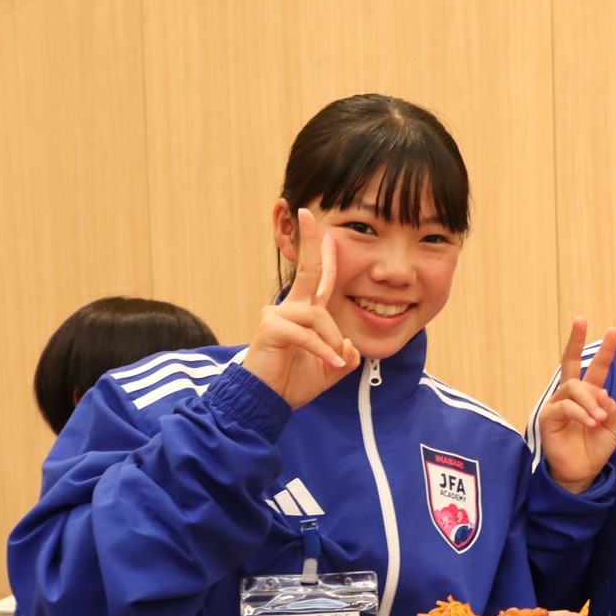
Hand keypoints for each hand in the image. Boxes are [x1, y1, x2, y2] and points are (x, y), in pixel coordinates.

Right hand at [244, 208, 359, 408]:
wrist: (266, 402)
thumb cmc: (293, 382)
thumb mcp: (329, 368)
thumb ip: (344, 355)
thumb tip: (349, 345)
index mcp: (304, 313)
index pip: (315, 278)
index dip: (319, 254)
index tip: (322, 228)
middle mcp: (289, 308)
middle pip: (308, 272)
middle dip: (310, 242)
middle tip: (307, 212)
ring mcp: (276, 315)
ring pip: (319, 317)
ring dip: (331, 342)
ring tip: (332, 363)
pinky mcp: (271, 328)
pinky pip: (307, 334)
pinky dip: (322, 350)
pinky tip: (330, 364)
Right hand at [537, 317, 615, 492]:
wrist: (582, 472)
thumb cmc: (595, 448)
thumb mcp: (612, 427)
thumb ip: (610, 408)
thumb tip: (602, 393)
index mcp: (589, 395)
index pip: (596, 368)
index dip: (605, 350)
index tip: (613, 330)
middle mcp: (571, 395)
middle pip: (570, 362)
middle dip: (575, 340)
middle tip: (581, 320)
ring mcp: (558, 404)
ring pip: (574, 387)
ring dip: (589, 401)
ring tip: (599, 419)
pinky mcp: (548, 417)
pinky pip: (564, 407)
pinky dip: (580, 413)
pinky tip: (589, 423)